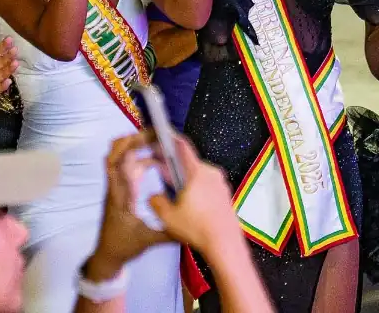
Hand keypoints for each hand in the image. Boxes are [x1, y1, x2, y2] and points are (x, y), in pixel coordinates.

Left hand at [88, 134, 171, 272]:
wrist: (107, 255)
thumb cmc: (125, 246)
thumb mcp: (148, 241)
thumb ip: (169, 232)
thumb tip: (191, 223)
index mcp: (120, 198)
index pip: (118, 167)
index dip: (129, 149)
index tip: (148, 139)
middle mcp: (115, 188)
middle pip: (114, 155)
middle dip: (133, 139)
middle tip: (155, 133)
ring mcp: (116, 186)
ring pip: (117, 157)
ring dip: (133, 145)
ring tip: (156, 138)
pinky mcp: (120, 188)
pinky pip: (125, 165)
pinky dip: (138, 156)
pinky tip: (155, 157)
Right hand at [148, 134, 242, 253]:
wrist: (225, 243)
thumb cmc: (197, 227)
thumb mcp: (168, 216)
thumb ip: (156, 202)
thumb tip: (154, 196)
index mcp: (197, 171)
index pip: (182, 146)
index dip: (170, 138)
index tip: (162, 134)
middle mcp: (211, 172)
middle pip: (189, 163)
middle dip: (174, 167)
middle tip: (160, 173)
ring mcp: (221, 183)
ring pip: (198, 176)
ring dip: (186, 181)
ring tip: (174, 195)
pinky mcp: (225, 194)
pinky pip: (207, 186)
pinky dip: (197, 190)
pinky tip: (190, 206)